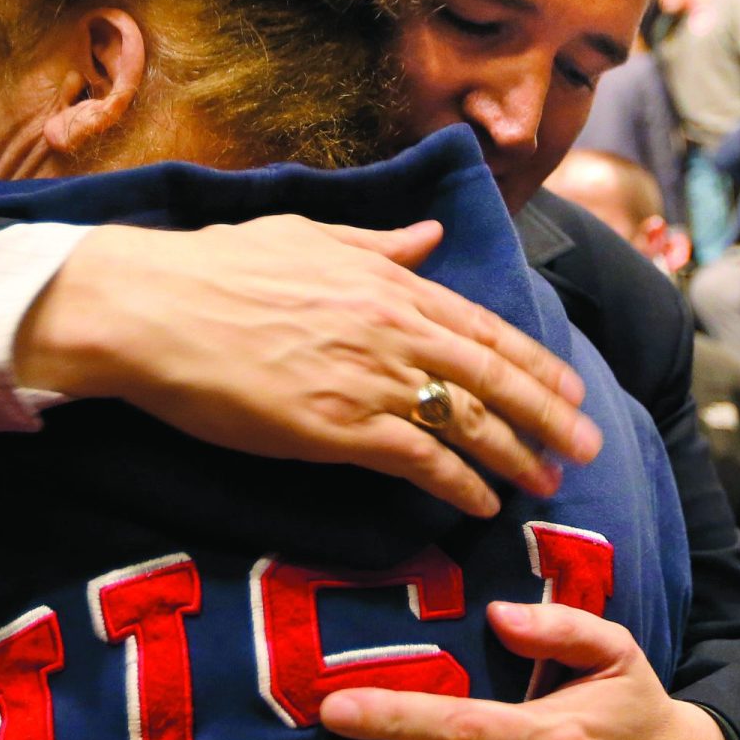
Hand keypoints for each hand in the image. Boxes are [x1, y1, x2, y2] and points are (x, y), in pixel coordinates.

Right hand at [15, 216, 598, 517]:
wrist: (151, 308)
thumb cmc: (215, 268)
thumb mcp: (307, 236)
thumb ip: (377, 243)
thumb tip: (429, 237)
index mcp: (387, 280)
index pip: (484, 325)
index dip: (533, 361)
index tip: (568, 386)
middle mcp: (392, 327)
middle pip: (494, 376)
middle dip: (549, 414)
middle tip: (588, 444)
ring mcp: (368, 378)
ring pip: (469, 421)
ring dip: (517, 455)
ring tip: (547, 481)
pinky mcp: (337, 428)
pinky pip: (420, 461)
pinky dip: (459, 484)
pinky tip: (481, 503)